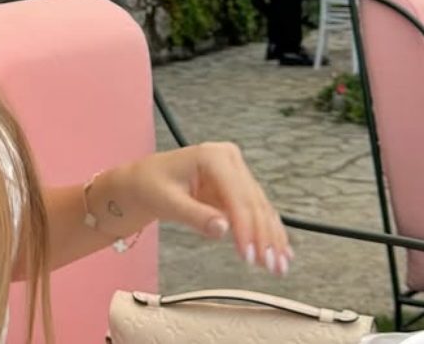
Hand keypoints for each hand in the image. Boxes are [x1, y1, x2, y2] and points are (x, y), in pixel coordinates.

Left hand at [116, 143, 290, 275]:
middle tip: (273, 267)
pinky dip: (267, 233)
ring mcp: (235, 173)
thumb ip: (195, 216)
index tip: (251, 255)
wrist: (142, 183)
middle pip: (253, 203)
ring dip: (271, 239)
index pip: (236, 196)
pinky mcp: (236, 189)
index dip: (246, 228)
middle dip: (264, 238)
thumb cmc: (149, 186)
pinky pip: (255, 213)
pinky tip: (281, 252)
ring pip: (260, 209)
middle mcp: (229, 160)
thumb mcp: (167, 202)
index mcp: (212, 156)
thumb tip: (223, 230)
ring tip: (279, 266)